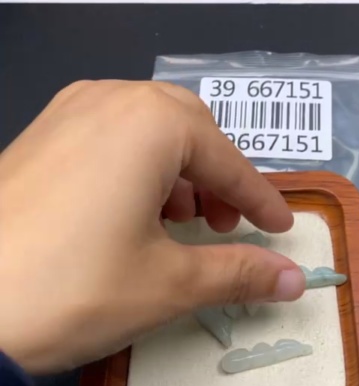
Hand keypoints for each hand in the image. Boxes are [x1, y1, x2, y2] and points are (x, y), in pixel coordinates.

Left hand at [0, 80, 304, 374]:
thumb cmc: (73, 288)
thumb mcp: (166, 285)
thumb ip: (238, 271)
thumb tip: (292, 278)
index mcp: (151, 121)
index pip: (227, 160)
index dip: (259, 199)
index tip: (282, 229)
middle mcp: (111, 97)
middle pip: (188, 127)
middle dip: (216, 176)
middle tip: (224, 226)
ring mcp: (67, 109)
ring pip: (146, 125)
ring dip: (176, 169)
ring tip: (174, 225)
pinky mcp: (38, 131)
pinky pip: (107, 132)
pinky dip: (134, 164)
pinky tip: (127, 213)